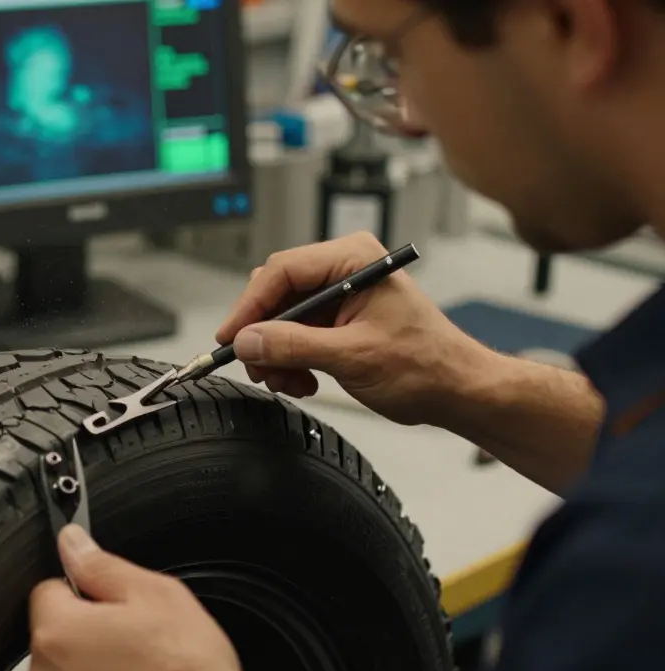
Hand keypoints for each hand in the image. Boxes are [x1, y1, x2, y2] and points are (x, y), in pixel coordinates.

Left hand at [28, 525, 262, 670]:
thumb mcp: (156, 596)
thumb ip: (102, 565)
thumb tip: (72, 543)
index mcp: (59, 630)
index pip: (49, 588)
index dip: (85, 590)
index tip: (114, 603)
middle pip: (55, 632)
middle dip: (88, 629)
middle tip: (135, 638)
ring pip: (65, 670)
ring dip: (91, 667)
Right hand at [215, 233, 488, 425]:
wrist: (457, 391)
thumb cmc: (427, 366)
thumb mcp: (352, 357)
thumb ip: (294, 346)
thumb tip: (247, 341)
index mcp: (355, 260)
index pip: (282, 271)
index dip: (250, 306)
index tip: (231, 337)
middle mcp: (345, 269)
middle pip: (278, 292)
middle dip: (264, 335)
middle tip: (259, 367)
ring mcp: (341, 293)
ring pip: (282, 316)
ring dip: (277, 353)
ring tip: (288, 381)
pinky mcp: (338, 317)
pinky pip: (297, 333)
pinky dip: (291, 359)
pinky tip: (304, 380)